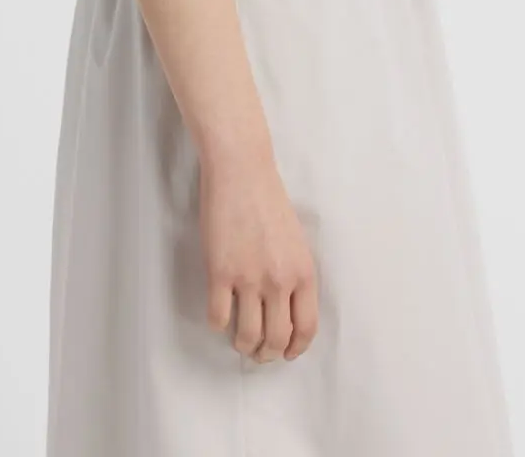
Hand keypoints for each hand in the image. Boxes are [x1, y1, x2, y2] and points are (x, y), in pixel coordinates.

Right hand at [200, 148, 319, 362]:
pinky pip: (218, 317)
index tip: (286, 353)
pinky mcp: (220, 272)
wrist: (241, 171)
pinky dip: (218, 324)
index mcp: (303, 272)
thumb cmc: (268, 199)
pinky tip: (219, 315)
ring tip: (240, 341)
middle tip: (259, 353)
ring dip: (243, 345)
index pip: (306, 328)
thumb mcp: (296, 240)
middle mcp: (279, 280)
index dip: (295, 348)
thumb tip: (286, 309)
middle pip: (276, 339)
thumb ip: (294, 274)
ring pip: (247, 336)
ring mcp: (249, 278)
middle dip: (267, 354)